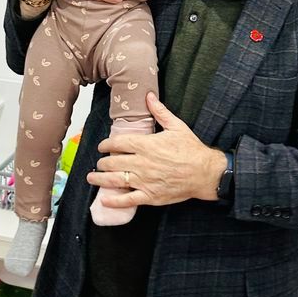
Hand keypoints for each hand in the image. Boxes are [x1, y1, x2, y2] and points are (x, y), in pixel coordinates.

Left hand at [86, 93, 227, 206]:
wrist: (205, 172)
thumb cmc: (191, 149)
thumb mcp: (176, 126)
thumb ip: (160, 111)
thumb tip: (149, 96)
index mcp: (146, 144)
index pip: (118, 143)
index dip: (106, 144)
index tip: (102, 146)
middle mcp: (142, 163)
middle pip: (113, 162)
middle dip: (102, 162)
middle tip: (99, 162)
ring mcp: (144, 180)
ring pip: (115, 180)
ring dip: (100, 179)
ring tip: (92, 178)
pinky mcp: (150, 195)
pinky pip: (127, 199)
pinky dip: (114, 200)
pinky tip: (104, 199)